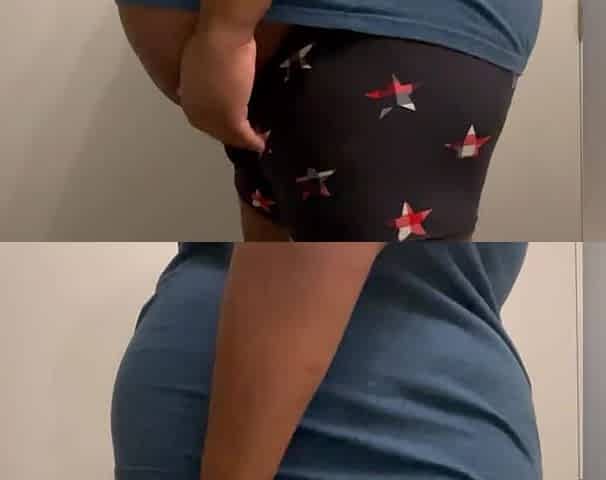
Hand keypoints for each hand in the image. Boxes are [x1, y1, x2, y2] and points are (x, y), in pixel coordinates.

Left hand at [179, 18, 266, 151]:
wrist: (221, 38)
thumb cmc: (213, 42)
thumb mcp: (202, 64)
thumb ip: (204, 81)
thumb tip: (215, 85)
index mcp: (187, 100)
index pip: (206, 120)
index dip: (222, 124)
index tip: (237, 124)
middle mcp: (196, 113)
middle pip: (218, 131)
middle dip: (235, 134)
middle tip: (252, 134)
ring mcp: (212, 118)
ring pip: (231, 136)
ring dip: (246, 140)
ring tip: (260, 138)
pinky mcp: (230, 119)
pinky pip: (244, 136)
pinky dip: (254, 142)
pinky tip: (262, 144)